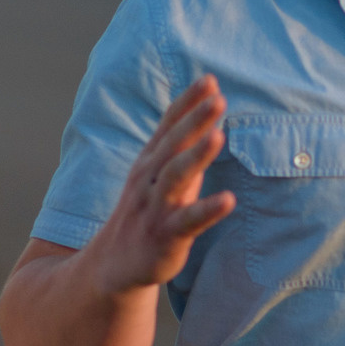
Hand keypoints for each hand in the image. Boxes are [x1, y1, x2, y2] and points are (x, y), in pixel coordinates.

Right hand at [89, 75, 235, 295]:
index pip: (169, 125)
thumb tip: (209, 114)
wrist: (115, 265)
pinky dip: (208, 209)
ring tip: (219, 137)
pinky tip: (229, 200)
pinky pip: (188, 221)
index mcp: (150, 161)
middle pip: (173, 144)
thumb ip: (181, 146)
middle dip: (195, 120)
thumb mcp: (158, 174)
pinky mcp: (165, 236)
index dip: (187, 102)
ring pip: (176, 177)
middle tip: (218, 98)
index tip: (209, 80)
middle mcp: (149, 179)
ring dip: (197, 156)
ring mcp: (156, 207)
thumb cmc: (147, 212)